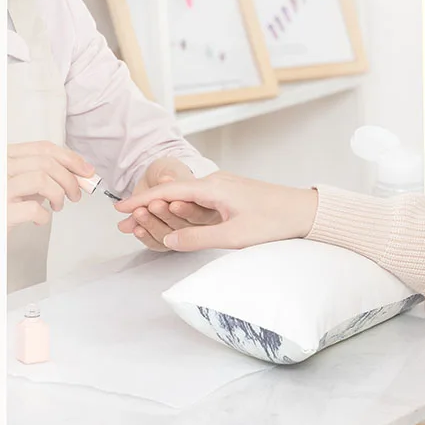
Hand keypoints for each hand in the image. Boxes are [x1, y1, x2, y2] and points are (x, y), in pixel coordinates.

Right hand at [7, 141, 92, 228]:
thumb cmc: (2, 205)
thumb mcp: (24, 184)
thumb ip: (47, 175)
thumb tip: (79, 174)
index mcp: (5, 156)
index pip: (43, 148)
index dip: (69, 158)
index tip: (85, 170)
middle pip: (46, 162)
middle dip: (69, 178)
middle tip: (75, 194)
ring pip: (41, 179)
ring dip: (59, 193)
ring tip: (58, 205)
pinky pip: (32, 208)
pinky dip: (44, 215)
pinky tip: (40, 219)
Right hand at [114, 172, 318, 250]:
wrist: (304, 211)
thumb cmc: (274, 222)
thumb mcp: (233, 236)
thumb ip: (197, 238)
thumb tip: (167, 241)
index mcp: (212, 187)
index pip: (168, 192)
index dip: (142, 201)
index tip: (119, 208)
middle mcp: (214, 183)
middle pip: (171, 194)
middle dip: (146, 208)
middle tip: (123, 223)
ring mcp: (221, 189)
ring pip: (184, 199)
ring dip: (162, 211)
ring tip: (139, 223)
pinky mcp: (228, 197)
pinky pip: (197, 203)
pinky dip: (181, 213)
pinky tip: (170, 221)